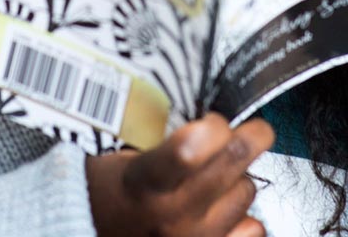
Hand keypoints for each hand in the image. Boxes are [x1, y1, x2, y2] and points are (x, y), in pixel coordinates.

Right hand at [86, 113, 272, 236]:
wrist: (94, 233)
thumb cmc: (112, 192)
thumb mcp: (128, 157)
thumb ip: (174, 141)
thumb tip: (221, 124)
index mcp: (144, 183)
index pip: (189, 151)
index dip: (213, 127)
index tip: (212, 122)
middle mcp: (172, 216)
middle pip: (233, 161)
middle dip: (249, 135)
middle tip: (248, 130)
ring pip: (247, 191)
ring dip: (240, 178)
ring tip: (218, 178)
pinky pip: (253, 228)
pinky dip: (245, 215)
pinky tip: (226, 208)